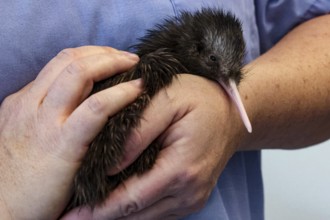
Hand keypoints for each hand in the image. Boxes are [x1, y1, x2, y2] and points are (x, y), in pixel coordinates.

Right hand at [0, 46, 140, 218]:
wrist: (3, 212)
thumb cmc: (20, 179)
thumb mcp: (24, 137)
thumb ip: (45, 117)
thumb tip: (77, 104)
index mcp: (23, 102)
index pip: (60, 63)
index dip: (90, 55)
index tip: (111, 58)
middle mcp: (31, 105)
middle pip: (70, 60)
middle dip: (104, 53)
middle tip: (127, 56)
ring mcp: (45, 122)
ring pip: (80, 74)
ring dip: (112, 63)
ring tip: (135, 66)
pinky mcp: (63, 143)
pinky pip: (96, 108)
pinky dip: (119, 94)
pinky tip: (136, 91)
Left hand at [63, 74, 245, 219]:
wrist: (229, 114)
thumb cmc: (200, 100)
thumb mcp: (168, 100)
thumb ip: (137, 132)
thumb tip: (109, 164)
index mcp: (182, 169)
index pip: (131, 198)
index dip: (98, 210)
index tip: (70, 216)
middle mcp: (189, 192)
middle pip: (136, 214)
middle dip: (101, 217)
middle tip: (70, 217)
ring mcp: (192, 198)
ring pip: (145, 217)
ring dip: (116, 215)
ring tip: (87, 211)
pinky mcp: (191, 198)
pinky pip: (157, 212)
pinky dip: (134, 210)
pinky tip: (115, 203)